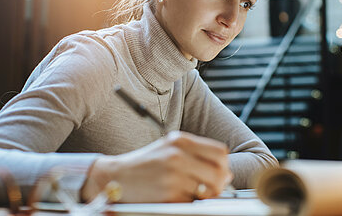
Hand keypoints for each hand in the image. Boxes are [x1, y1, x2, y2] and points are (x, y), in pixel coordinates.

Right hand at [82, 131, 232, 202]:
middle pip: (219, 171)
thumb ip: (197, 154)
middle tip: (212, 187)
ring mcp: (173, 175)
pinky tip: (180, 197)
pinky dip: (191, 202)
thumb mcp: (169, 148)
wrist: (116, 176)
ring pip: (210, 189)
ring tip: (196, 192)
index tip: (220, 171)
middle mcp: (177, 155)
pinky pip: (193, 202)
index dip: (224, 164)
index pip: (220, 152)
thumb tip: (226, 172)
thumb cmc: (145, 163)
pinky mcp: (168, 194)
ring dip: (207, 194)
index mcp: (180, 140)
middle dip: (220, 182)